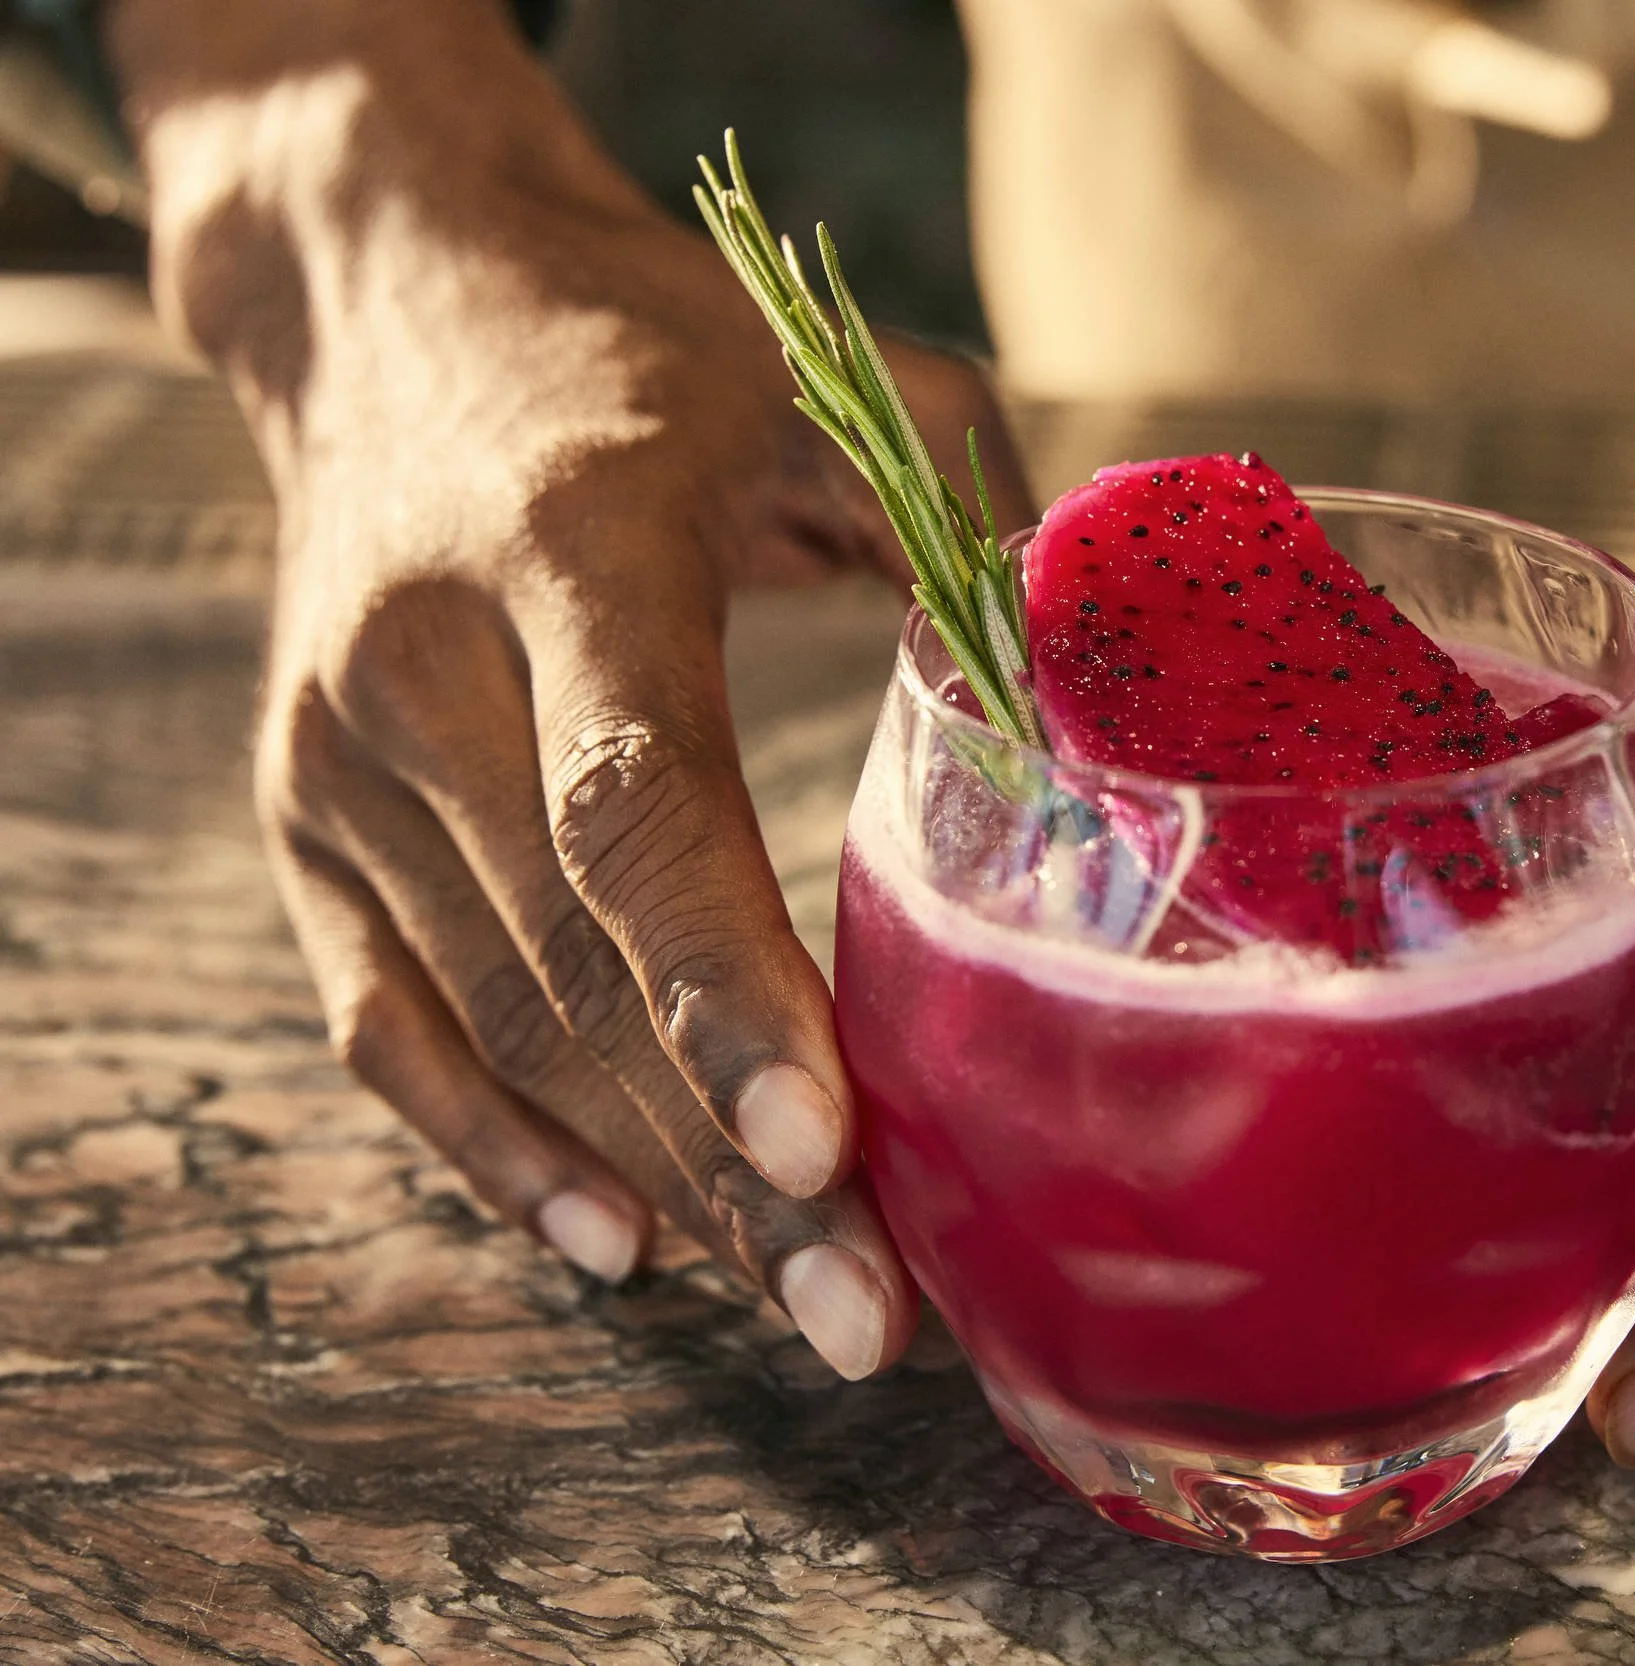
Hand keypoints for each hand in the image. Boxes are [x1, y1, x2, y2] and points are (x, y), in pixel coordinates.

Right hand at [118, 2, 1032, 1374]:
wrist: (397, 302)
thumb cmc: (648, 356)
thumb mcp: (821, 385)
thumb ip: (966, 529)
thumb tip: (1109, 707)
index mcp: (565, 548)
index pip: (634, 805)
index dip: (727, 988)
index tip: (827, 1149)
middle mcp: (421, 668)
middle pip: (576, 964)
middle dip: (731, 1161)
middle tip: (873, 1318)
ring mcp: (336, 764)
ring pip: (500, 1026)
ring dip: (657, 1182)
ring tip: (808, 1306)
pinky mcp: (302, 828)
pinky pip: (388, 1032)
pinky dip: (498, 1152)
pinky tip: (622, 1242)